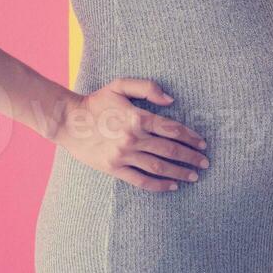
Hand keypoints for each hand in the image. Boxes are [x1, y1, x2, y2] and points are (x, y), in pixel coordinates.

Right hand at [52, 78, 209, 192]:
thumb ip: (148, 88)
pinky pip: (140, 180)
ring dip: (179, 173)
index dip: (191, 138)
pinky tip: (172, 186)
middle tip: (205, 163)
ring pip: (159, 167)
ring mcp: (123, 155)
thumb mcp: (120, 85)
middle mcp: (132, 138)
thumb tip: (171, 101)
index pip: (173, 129)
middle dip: (191, 157)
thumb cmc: (96, 101)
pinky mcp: (113, 168)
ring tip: (194, 176)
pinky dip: (158, 185)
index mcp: (137, 118)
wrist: (67, 121)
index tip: (202, 144)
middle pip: (170, 150)